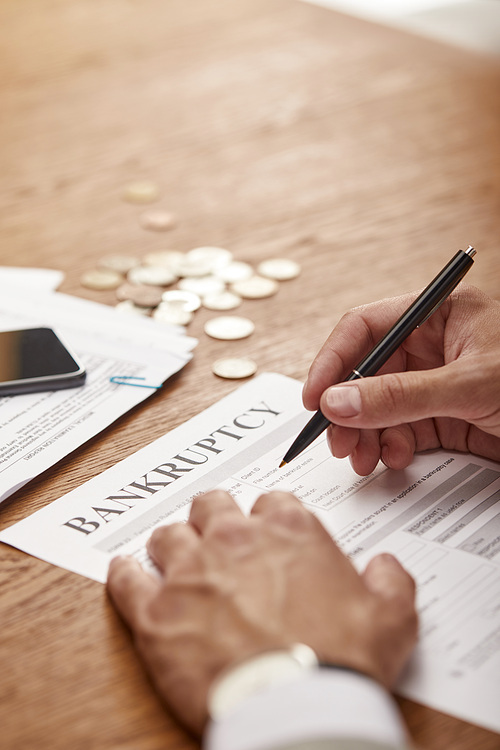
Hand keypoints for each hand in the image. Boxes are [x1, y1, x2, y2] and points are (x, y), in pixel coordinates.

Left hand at [107, 490, 416, 735]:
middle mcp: (234, 539)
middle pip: (211, 505)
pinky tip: (128, 574)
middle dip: (214, 517)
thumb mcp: (392, 618)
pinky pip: (126, 580)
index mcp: (288, 531)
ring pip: (168, 536)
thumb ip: (391, 581)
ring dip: (173, 545)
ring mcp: (190, 573)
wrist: (296, 708)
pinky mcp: (156, 614)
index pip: (272, 501)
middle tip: (216, 536)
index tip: (266, 532)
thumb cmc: (340, 662)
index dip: (268, 517)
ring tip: (175, 559)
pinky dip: (125, 575)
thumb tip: (387, 566)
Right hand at [303, 284, 499, 474]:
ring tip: (362, 458)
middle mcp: (433, 346)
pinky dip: (391, 447)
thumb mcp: (470, 385)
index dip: (334, 361)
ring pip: (379, 407)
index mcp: (439, 314)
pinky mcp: (445, 418)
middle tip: (337, 439)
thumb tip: (339, 402)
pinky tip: (395, 457)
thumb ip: (402, 395)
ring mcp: (437, 384)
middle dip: (348, 409)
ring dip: (364, 434)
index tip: (315, 398)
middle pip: (366, 373)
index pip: (367, 328)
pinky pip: (402, 431)